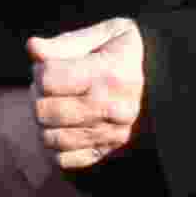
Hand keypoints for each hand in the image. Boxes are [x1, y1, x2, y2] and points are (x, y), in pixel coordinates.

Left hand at [28, 18, 148, 172]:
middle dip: (38, 95)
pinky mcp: (106, 151)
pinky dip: (54, 145)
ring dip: (43, 121)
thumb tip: (33, 47)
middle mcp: (114, 108)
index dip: (40, 70)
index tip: (50, 65)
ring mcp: (111, 134)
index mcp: (112, 73)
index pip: (48, 80)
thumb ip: (65, 43)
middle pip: (44, 111)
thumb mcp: (100, 36)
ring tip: (55, 104)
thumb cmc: (121, 53)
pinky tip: (63, 126)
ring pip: (49, 138)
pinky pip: (62, 160)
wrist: (162, 80)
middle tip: (49, 86)